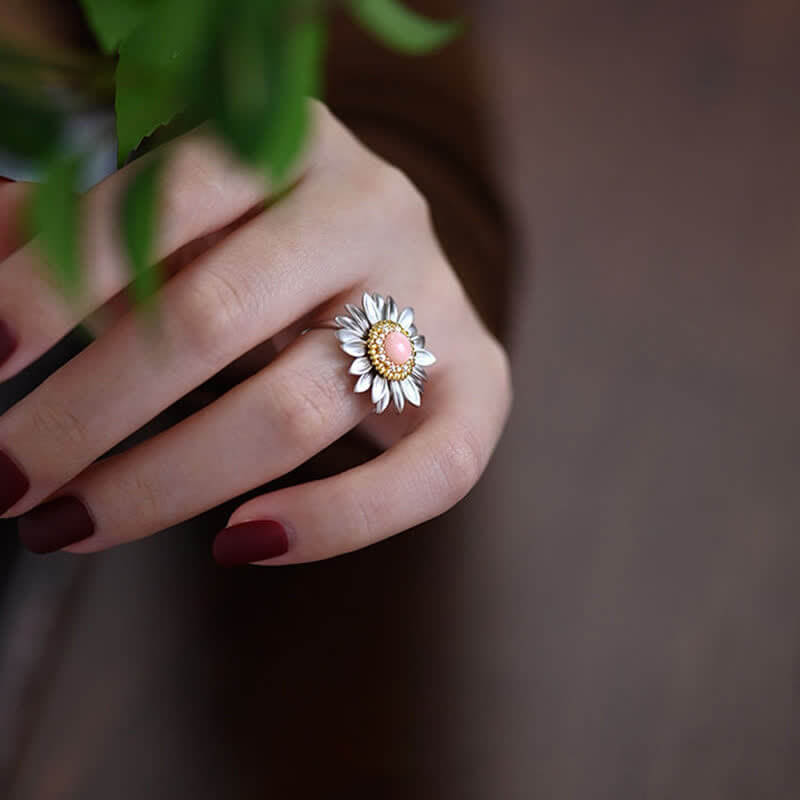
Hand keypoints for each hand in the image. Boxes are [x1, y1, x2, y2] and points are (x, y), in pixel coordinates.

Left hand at [0, 101, 510, 565]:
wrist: (390, 268)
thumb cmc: (262, 246)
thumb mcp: (181, 223)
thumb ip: (84, 236)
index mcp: (285, 143)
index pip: (160, 205)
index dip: (57, 285)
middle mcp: (369, 207)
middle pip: (218, 315)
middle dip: (92, 410)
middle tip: (6, 479)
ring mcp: (433, 296)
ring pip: (297, 406)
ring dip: (167, 479)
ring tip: (67, 526)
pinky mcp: (479, 380)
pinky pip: (434, 470)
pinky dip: (339, 521)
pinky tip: (241, 545)